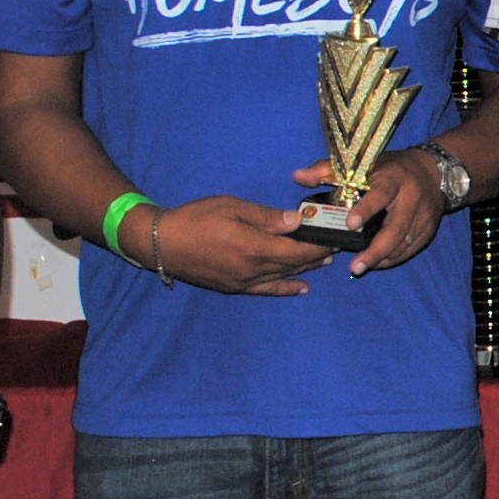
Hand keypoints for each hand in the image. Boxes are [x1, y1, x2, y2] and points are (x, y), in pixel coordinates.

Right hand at [145, 195, 335, 296]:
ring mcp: (244, 282)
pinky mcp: (234, 288)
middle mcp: (253, 270)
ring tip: (324, 262)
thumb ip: (267, 217)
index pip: (297, 249)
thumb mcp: (232, 207)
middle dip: (316, 255)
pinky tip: (301, 288)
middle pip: (294, 264)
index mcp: (255, 247)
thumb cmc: (196, 218)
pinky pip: (267, 291)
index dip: (319, 245)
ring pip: (283, 277)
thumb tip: (297, 221)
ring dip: (306, 270)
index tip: (335, 236)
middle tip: (335, 246)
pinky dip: (286, 289)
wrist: (162, 243)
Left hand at [292, 149, 444, 275]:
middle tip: (355, 267)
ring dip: (381, 258)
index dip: (366, 210)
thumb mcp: (361, 164)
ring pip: (403, 244)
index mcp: (393, 178)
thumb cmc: (390, 168)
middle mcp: (411, 197)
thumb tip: (297, 177)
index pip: (380, 195)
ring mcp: (423, 216)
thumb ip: (327, 170)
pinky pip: (410, 250)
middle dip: (375, 251)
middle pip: (395, 229)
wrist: (432, 172)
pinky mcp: (428, 230)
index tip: (349, 225)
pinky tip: (377, 262)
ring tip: (361, 266)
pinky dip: (392, 259)